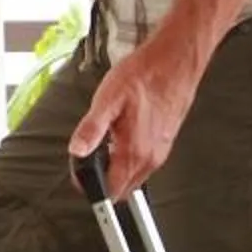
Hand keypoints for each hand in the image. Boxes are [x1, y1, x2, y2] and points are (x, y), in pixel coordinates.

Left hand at [65, 23, 207, 198]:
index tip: (79, 174)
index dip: (91, 186)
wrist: (175, 61)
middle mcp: (150, 157)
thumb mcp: (108, 99)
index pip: (112, 190)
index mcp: (135, 151)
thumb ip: (91, 129)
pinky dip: (129, 157)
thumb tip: (77, 150)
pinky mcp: (165, 142)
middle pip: (123, 188)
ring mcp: (160, 151)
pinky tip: (121, 134)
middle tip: (88, 157)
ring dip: (116, 168)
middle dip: (103, 179)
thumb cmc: (144, 75)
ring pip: (134, 176)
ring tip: (104, 143)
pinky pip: (144, 162)